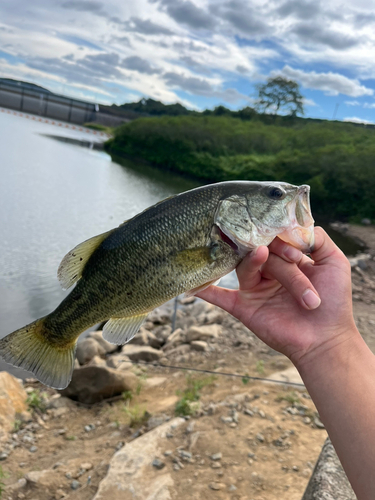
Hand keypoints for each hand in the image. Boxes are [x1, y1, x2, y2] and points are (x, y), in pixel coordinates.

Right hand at [197, 227, 357, 368]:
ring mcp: (255, 289)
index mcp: (287, 261)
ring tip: (260, 255)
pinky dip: (206, 290)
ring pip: (247, 268)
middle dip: (276, 256)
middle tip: (290, 260)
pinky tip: (192, 284)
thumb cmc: (334, 302)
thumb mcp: (334, 262)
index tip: (297, 253)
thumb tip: (294, 224)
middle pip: (261, 252)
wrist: (326, 339)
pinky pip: (220, 297)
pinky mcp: (244, 307)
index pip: (276, 239)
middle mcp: (269, 273)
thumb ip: (318, 238)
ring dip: (254, 263)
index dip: (283, 240)